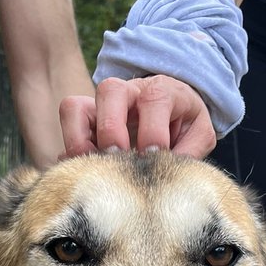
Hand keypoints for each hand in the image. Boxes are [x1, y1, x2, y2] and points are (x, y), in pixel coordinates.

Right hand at [60, 75, 216, 158]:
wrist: (171, 112)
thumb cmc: (184, 124)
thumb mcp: (198, 135)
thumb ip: (191, 151)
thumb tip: (171, 175)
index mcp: (162, 91)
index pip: (155, 99)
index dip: (153, 130)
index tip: (154, 157)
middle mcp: (128, 92)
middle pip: (109, 91)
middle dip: (112, 130)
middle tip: (120, 159)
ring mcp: (101, 105)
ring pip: (76, 106)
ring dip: (81, 140)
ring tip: (96, 167)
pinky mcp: (84, 120)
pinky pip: (66, 126)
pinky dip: (71, 150)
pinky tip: (87, 171)